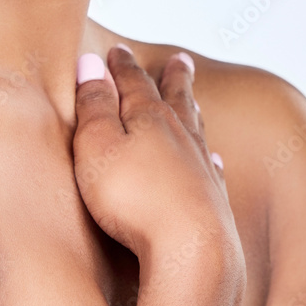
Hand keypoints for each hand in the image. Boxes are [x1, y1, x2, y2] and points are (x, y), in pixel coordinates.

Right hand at [73, 47, 243, 294]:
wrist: (193, 254)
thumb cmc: (135, 200)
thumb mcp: (97, 145)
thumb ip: (94, 104)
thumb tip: (91, 62)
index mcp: (150, 117)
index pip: (134, 82)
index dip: (123, 66)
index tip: (118, 51)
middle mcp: (180, 136)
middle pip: (176, 98)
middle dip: (173, 77)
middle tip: (180, 60)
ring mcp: (200, 169)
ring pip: (196, 130)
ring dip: (192, 111)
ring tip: (193, 99)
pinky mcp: (213, 204)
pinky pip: (212, 171)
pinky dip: (210, 160)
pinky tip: (213, 159)